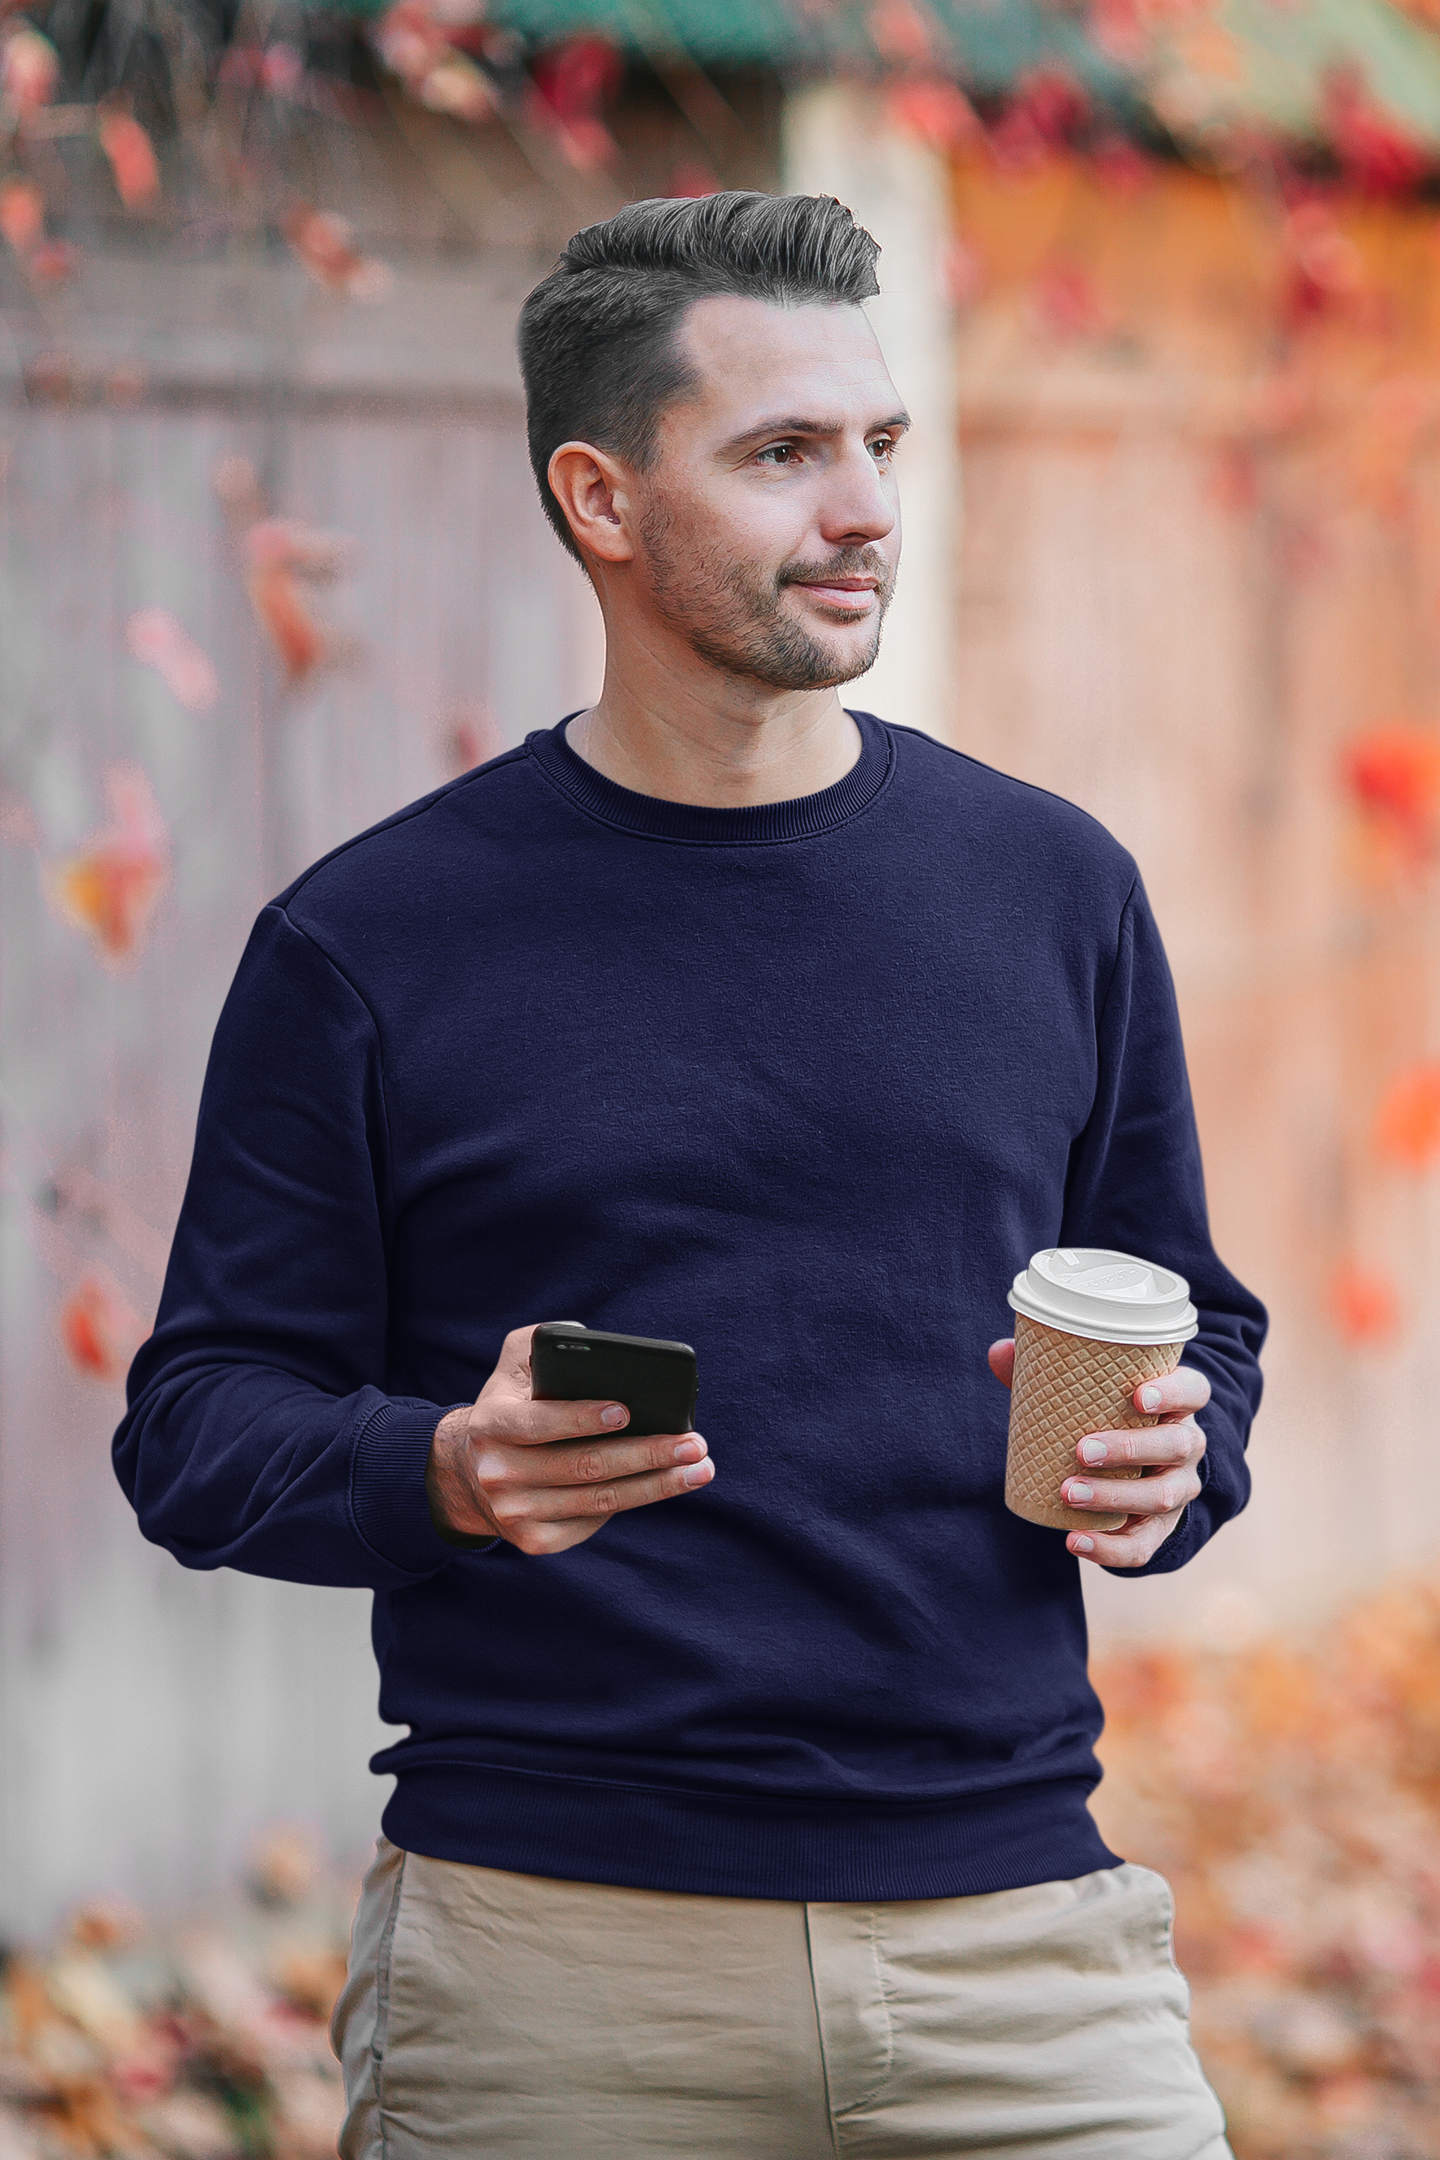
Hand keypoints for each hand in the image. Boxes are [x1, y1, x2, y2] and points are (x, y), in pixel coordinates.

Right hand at [427, 1323, 713, 1556]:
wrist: (468, 1473)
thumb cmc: (509, 1407)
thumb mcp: (511, 1368)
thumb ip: (540, 1343)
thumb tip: (587, 1335)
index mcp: (492, 1425)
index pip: (540, 1423)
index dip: (582, 1418)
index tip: (627, 1411)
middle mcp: (499, 1473)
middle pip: (585, 1466)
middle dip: (647, 1455)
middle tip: (694, 1443)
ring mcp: (515, 1513)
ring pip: (598, 1500)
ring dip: (657, 1485)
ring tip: (699, 1468)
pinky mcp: (534, 1540)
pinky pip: (592, 1522)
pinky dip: (632, 1502)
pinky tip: (666, 1485)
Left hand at [986, 1339, 1208, 1568]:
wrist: (1135, 1468)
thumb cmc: (1106, 1415)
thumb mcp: (1088, 1392)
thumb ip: (1047, 1371)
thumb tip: (999, 1352)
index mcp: (1177, 1405)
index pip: (1193, 1391)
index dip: (1173, 1392)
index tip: (1137, 1396)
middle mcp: (1187, 1446)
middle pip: (1177, 1446)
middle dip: (1130, 1449)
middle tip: (1083, 1451)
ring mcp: (1178, 1489)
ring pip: (1162, 1496)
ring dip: (1115, 1497)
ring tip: (1069, 1493)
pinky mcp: (1160, 1529)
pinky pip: (1144, 1546)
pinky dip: (1110, 1549)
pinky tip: (1075, 1541)